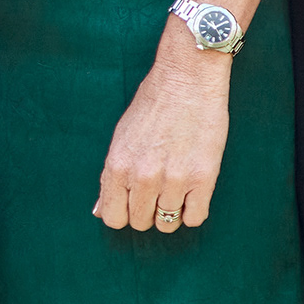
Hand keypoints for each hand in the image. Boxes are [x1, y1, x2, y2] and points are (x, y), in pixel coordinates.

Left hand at [94, 33, 231, 232]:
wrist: (188, 79)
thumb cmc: (153, 104)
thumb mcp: (121, 138)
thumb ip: (110, 177)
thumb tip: (100, 211)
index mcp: (117, 167)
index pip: (113, 217)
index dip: (123, 213)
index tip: (132, 203)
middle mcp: (143, 178)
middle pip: (140, 222)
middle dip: (147, 211)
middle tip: (156, 191)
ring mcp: (173, 180)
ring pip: (167, 224)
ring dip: (170, 210)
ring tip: (175, 188)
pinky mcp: (203, 178)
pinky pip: (195, 218)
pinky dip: (193, 211)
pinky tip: (192, 194)